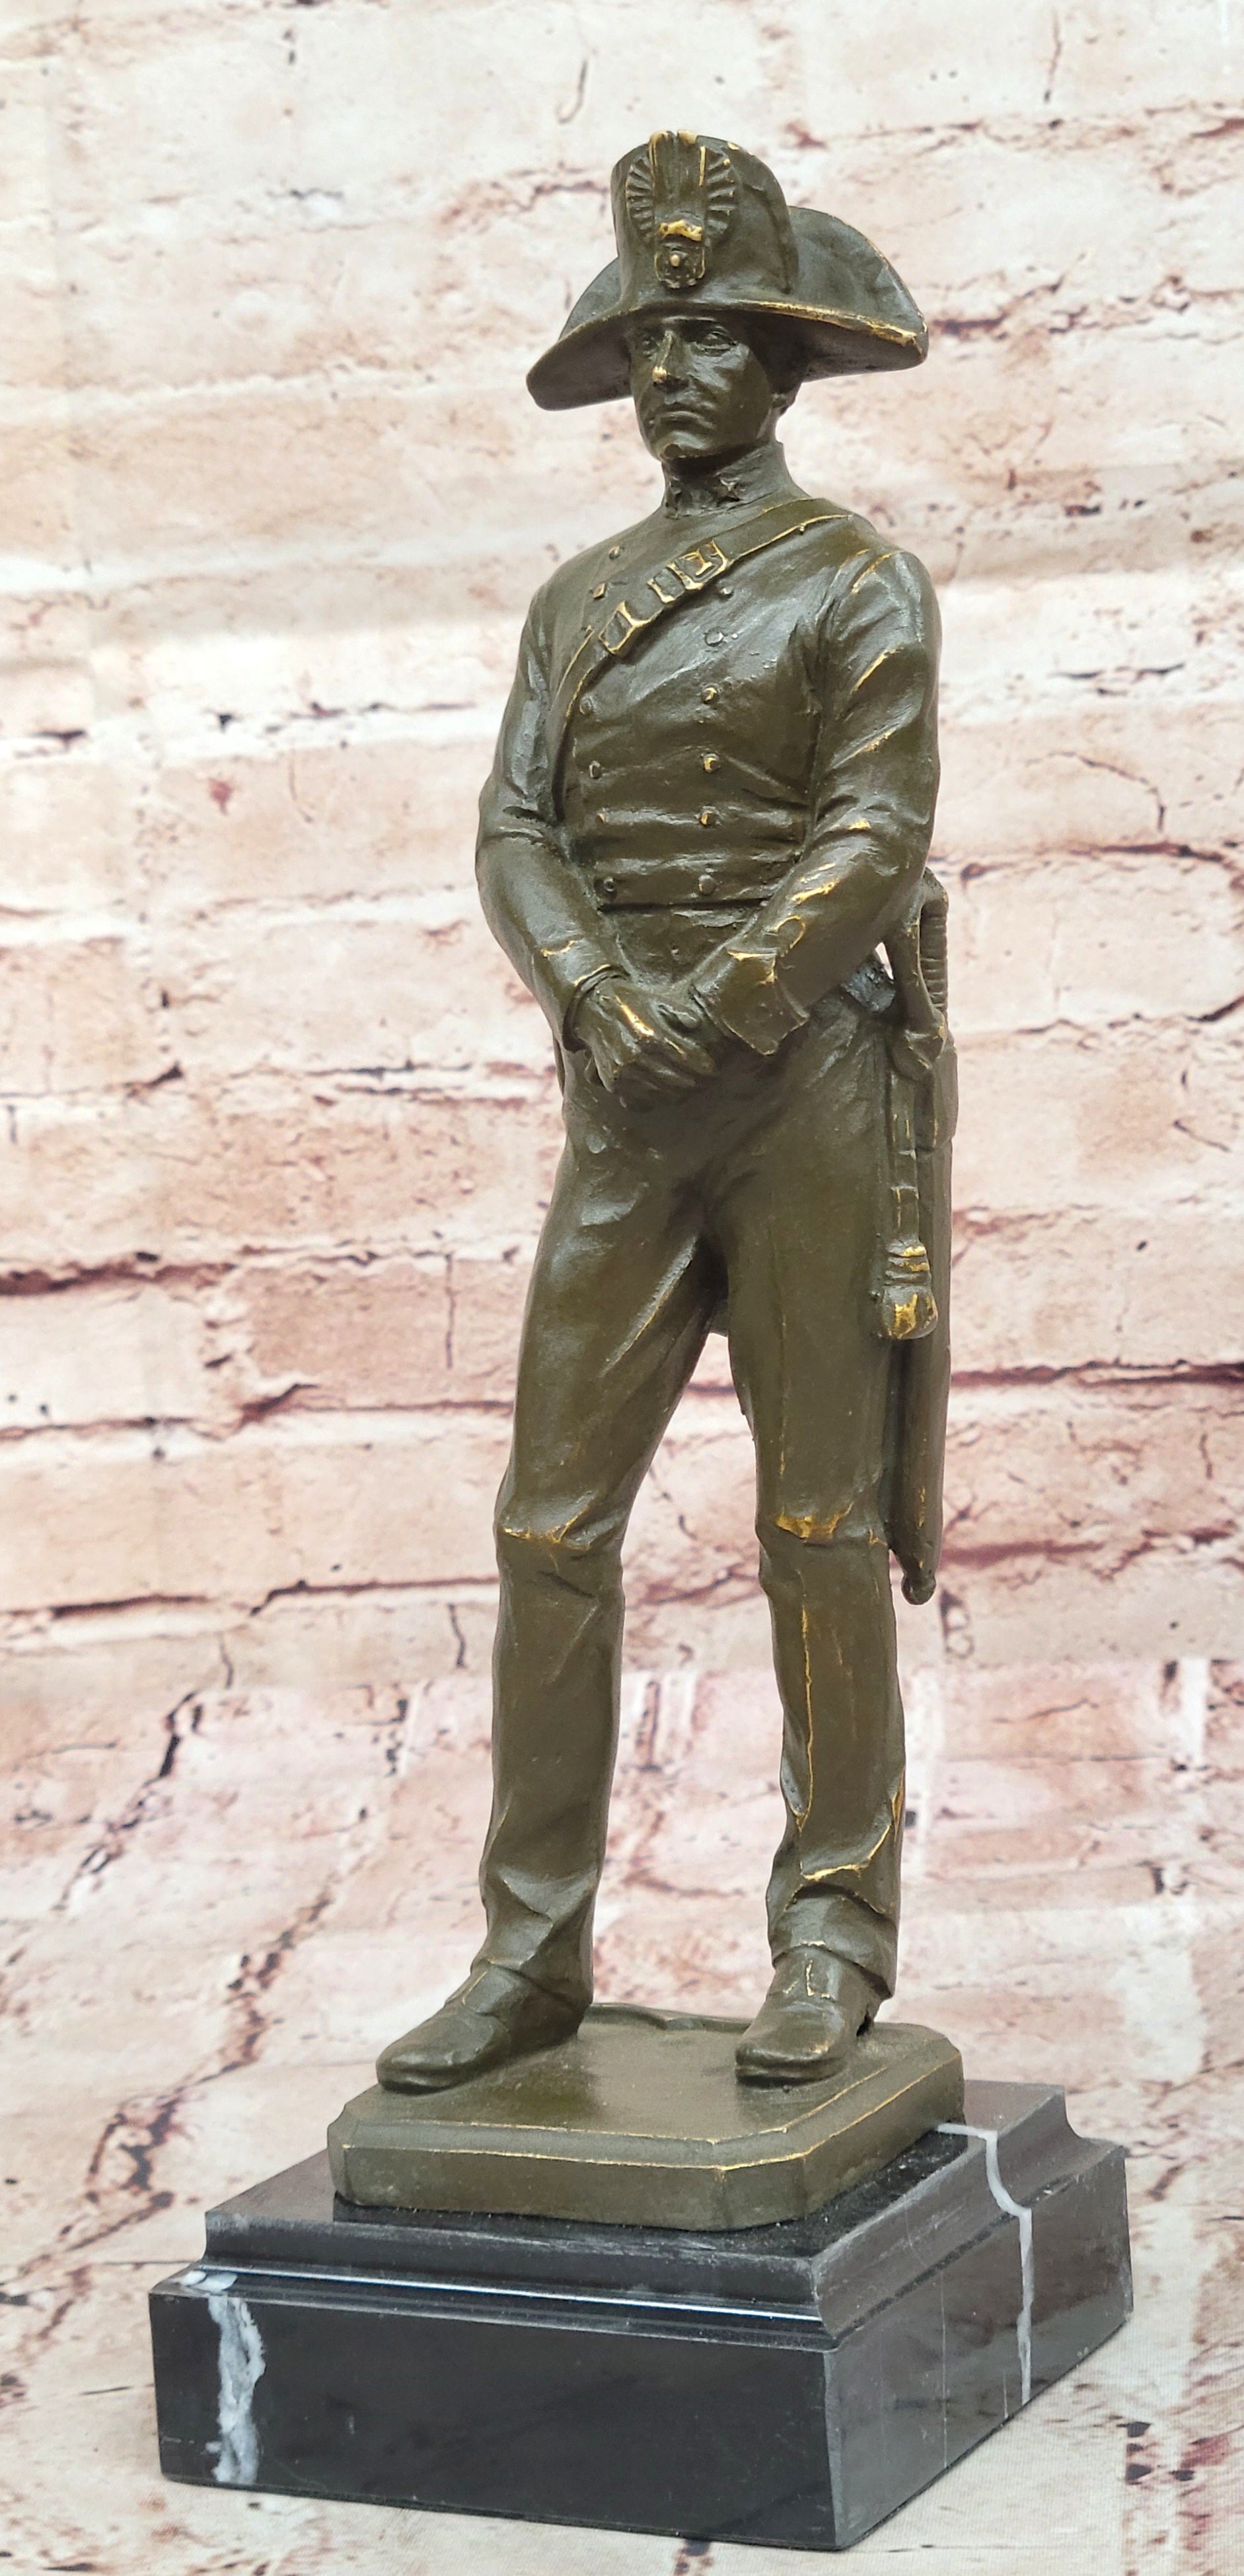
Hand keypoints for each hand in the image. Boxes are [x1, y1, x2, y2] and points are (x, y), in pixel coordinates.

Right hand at [572, 977, 719, 1108]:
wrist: (592, 1008)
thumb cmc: (631, 1003)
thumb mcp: (659, 1002)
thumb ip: (681, 1015)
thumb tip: (699, 1026)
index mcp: (653, 1036)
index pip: (689, 1061)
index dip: (706, 1070)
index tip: (714, 1071)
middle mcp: (638, 1057)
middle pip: (679, 1082)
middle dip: (698, 1084)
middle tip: (706, 1083)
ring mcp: (624, 1072)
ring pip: (662, 1095)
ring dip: (680, 1095)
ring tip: (689, 1089)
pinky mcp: (613, 1081)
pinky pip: (641, 1100)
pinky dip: (657, 1099)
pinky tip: (665, 1093)